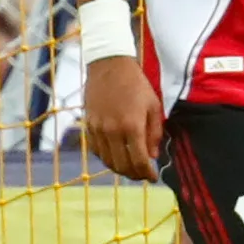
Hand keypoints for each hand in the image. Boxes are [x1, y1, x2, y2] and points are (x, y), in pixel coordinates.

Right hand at [82, 54, 164, 182]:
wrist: (109, 66)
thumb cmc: (136, 84)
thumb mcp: (153, 106)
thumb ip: (154, 133)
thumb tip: (152, 156)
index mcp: (132, 126)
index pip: (139, 161)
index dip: (147, 174)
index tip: (153, 177)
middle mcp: (113, 131)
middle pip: (122, 166)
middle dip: (134, 175)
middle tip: (143, 175)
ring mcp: (98, 129)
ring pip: (108, 161)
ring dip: (120, 169)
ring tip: (130, 169)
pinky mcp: (89, 126)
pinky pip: (97, 151)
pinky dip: (106, 159)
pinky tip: (116, 157)